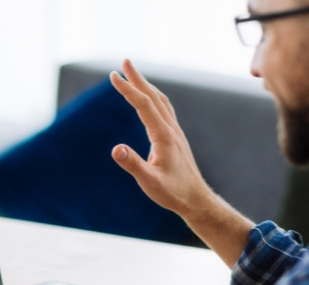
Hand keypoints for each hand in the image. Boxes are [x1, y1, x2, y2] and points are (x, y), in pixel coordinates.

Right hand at [108, 59, 212, 217]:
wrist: (196, 199)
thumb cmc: (173, 193)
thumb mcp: (150, 182)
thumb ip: (133, 164)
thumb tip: (115, 149)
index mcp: (163, 136)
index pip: (143, 105)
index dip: (127, 89)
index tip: (113, 76)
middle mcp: (171, 130)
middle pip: (153, 96)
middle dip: (137, 78)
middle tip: (124, 61)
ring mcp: (175, 133)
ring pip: (160, 102)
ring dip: (146, 86)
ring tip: (133, 75)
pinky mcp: (175, 139)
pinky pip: (164, 111)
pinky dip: (153, 98)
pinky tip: (149, 101)